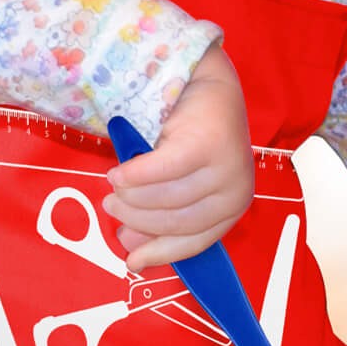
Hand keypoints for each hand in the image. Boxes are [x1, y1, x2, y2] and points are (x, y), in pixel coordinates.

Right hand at [101, 44, 253, 268]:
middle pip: (178, 221)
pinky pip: (163, 171)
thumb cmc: (192, 136)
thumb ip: (158, 215)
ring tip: (112, 187)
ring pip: (168, 197)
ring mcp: (226, 168)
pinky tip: (118, 175)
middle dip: (138, 219)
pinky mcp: (209, 145)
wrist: (205, 84)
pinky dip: (136, 176)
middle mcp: (235, 192)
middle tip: (111, 206)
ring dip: (133, 197)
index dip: (159, 254)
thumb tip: (129, 246)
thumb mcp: (179, 183)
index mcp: (231, 207)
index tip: (129, 262)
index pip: (195, 242)